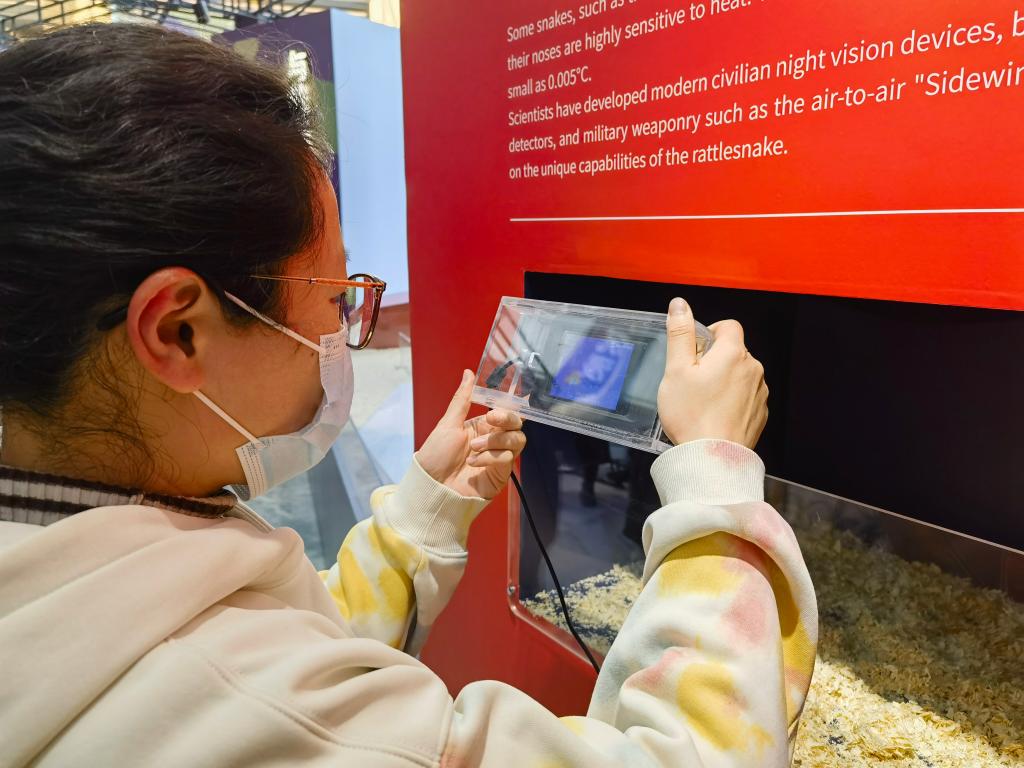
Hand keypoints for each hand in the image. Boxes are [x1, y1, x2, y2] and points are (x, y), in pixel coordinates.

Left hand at [416, 370, 526, 499]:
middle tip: (492, 418)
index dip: (509, 406)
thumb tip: (468, 373)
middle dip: (507, 418)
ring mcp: (499, 458)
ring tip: (473, 448)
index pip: (505, 411)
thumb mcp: (448, 424)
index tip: (505, 402)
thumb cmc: (435, 456)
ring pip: (516, 440)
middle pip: (517, 424)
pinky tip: (473, 462)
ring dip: (495, 440)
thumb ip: (463, 399)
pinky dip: (491, 457)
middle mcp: (494, 440)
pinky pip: (508, 459)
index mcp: (482, 426)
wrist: (430, 487)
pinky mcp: (501, 475)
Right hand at [657, 298, 767, 448]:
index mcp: (733, 353)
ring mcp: (760, 392)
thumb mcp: (676, 370)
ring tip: (702, 401)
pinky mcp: (760, 413)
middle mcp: (753, 369)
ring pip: (740, 374)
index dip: (710, 332)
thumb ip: (680, 334)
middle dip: (715, 359)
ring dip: (725, 380)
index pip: (728, 326)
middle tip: (692, 381)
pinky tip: (714, 415)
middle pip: (734, 351)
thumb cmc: (692, 415)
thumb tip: (679, 305)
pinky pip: (746, 397)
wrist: (712, 457)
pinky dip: (732, 400)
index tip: (695, 350)